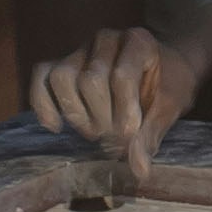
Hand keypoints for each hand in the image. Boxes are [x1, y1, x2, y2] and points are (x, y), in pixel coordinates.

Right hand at [28, 26, 200, 180]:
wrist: (164, 67)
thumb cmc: (169, 84)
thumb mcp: (170, 107)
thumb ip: (151, 133)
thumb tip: (139, 172)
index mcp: (138, 42)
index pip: (121, 75)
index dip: (124, 110)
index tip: (131, 132)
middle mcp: (106, 40)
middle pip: (89, 80)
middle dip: (101, 116)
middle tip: (115, 133)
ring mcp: (81, 50)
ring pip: (61, 77)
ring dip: (75, 112)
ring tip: (94, 130)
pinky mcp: (62, 63)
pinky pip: (41, 78)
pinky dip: (43, 104)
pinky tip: (56, 127)